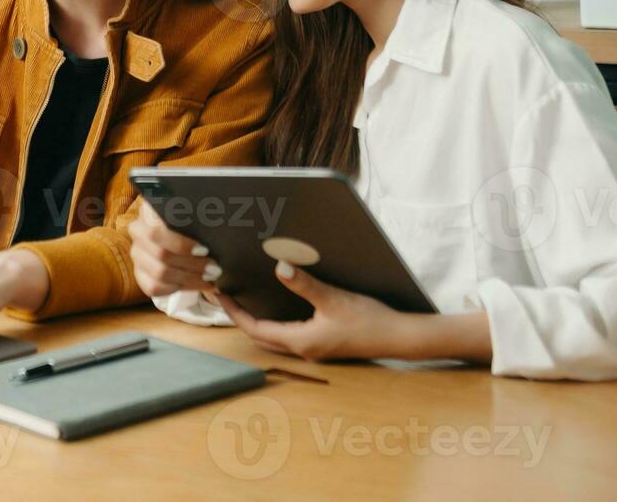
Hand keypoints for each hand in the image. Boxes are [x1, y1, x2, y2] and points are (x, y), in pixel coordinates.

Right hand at [129, 201, 221, 296]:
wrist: (179, 233)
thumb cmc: (191, 220)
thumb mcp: (193, 213)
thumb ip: (198, 215)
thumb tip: (215, 222)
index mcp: (148, 211)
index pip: (157, 231)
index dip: (181, 244)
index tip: (204, 250)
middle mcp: (138, 232)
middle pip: (162, 255)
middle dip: (192, 264)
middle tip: (215, 268)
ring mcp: (137, 254)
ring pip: (160, 273)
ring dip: (190, 278)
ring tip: (210, 278)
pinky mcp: (140, 274)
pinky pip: (154, 287)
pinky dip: (180, 288)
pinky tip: (198, 284)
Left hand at [211, 261, 407, 361]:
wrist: (398, 337)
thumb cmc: (369, 320)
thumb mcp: (334, 298)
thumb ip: (305, 284)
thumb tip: (279, 267)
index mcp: (301, 340)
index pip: (256, 329)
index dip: (235, 313)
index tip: (219, 296)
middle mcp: (303, 348)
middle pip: (260, 336)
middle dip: (240, 318)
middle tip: (225, 297)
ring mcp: (313, 348)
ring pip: (274, 337)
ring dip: (256, 321)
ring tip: (243, 300)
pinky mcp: (323, 344)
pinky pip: (288, 335)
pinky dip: (274, 322)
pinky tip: (275, 306)